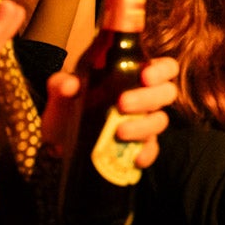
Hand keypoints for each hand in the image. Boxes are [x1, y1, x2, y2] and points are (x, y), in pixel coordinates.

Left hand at [42, 55, 178, 169]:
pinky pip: (152, 149)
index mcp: (133, 76)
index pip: (165, 67)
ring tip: (119, 131)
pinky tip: (135, 157)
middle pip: (167, 92)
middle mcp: (145, 97)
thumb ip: (61, 84)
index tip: (144, 75)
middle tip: (122, 103)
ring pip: (160, 120)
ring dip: (143, 125)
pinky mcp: (139, 145)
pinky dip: (147, 153)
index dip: (161, 69)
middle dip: (148, 97)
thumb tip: (70, 85)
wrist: (57, 141)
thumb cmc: (67, 106)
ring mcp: (143, 122)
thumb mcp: (60, 91)